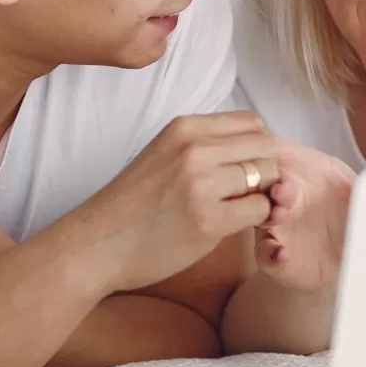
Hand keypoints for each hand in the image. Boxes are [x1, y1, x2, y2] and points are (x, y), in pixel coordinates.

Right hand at [90, 112, 278, 293]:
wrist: (97, 244)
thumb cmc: (132, 205)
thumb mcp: (164, 154)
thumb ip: (204, 145)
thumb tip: (254, 147)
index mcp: (184, 128)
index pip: (252, 122)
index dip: (257, 146)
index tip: (247, 167)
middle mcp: (194, 149)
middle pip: (265, 146)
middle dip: (266, 169)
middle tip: (250, 192)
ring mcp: (202, 184)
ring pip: (268, 176)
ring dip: (263, 194)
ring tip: (241, 209)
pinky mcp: (208, 220)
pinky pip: (260, 209)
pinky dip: (256, 219)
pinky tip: (234, 225)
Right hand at [255, 143, 355, 291]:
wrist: (344, 258)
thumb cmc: (348, 215)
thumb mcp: (360, 192)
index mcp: (302, 177)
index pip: (281, 159)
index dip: (279, 158)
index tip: (284, 159)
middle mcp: (284, 198)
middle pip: (266, 184)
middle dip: (272, 183)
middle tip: (281, 189)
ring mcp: (276, 227)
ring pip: (261, 216)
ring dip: (267, 214)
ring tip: (279, 215)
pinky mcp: (274, 256)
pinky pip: (265, 254)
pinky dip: (271, 254)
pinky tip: (281, 254)